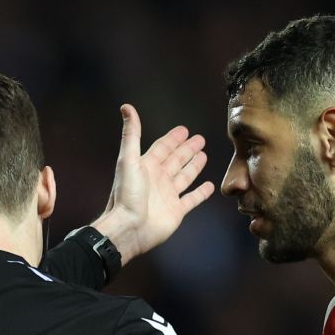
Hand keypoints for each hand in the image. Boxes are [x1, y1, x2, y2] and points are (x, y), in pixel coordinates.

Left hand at [87, 104, 213, 263]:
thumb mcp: (128, 160)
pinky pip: (191, 199)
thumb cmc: (126, 195)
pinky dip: (200, 193)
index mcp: (147, 166)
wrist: (129, 228)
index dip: (173, 139)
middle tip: (200, 139)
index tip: (184, 130)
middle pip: (176, 160)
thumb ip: (131, 134)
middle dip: (187, 150)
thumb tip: (126, 107)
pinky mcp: (176, 211)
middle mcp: (158, 180)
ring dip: (194, 166)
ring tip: (203, 156)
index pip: (163, 148)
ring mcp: (168, 196)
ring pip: (184, 177)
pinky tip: (208, 186)